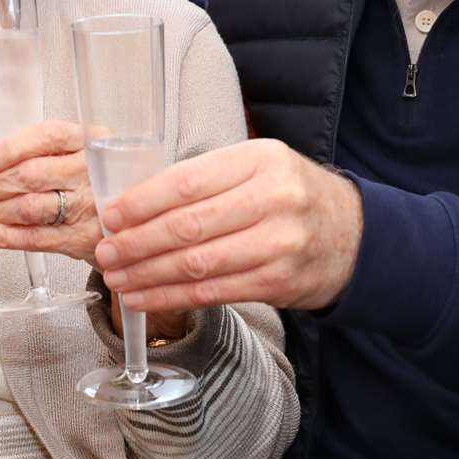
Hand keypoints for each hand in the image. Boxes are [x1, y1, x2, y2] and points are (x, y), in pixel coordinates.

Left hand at [0, 120, 101, 264]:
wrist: (136, 220)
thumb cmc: (100, 183)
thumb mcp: (81, 154)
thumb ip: (38, 152)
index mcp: (94, 142)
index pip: (46, 137)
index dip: (10, 149)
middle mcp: (92, 172)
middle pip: (31, 174)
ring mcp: (89, 207)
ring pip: (28, 206)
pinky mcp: (80, 239)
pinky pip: (32, 237)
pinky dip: (0, 235)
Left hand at [93, 138, 361, 313]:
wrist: (354, 235)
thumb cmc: (290, 196)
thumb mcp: (258, 167)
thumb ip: (207, 179)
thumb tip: (136, 202)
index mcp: (259, 160)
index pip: (188, 182)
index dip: (143, 202)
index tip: (111, 216)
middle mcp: (273, 200)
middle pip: (188, 226)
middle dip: (137, 243)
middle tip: (104, 252)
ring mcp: (279, 244)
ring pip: (197, 264)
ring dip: (148, 275)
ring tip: (116, 279)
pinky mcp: (278, 282)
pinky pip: (213, 292)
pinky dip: (171, 297)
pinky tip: (144, 297)